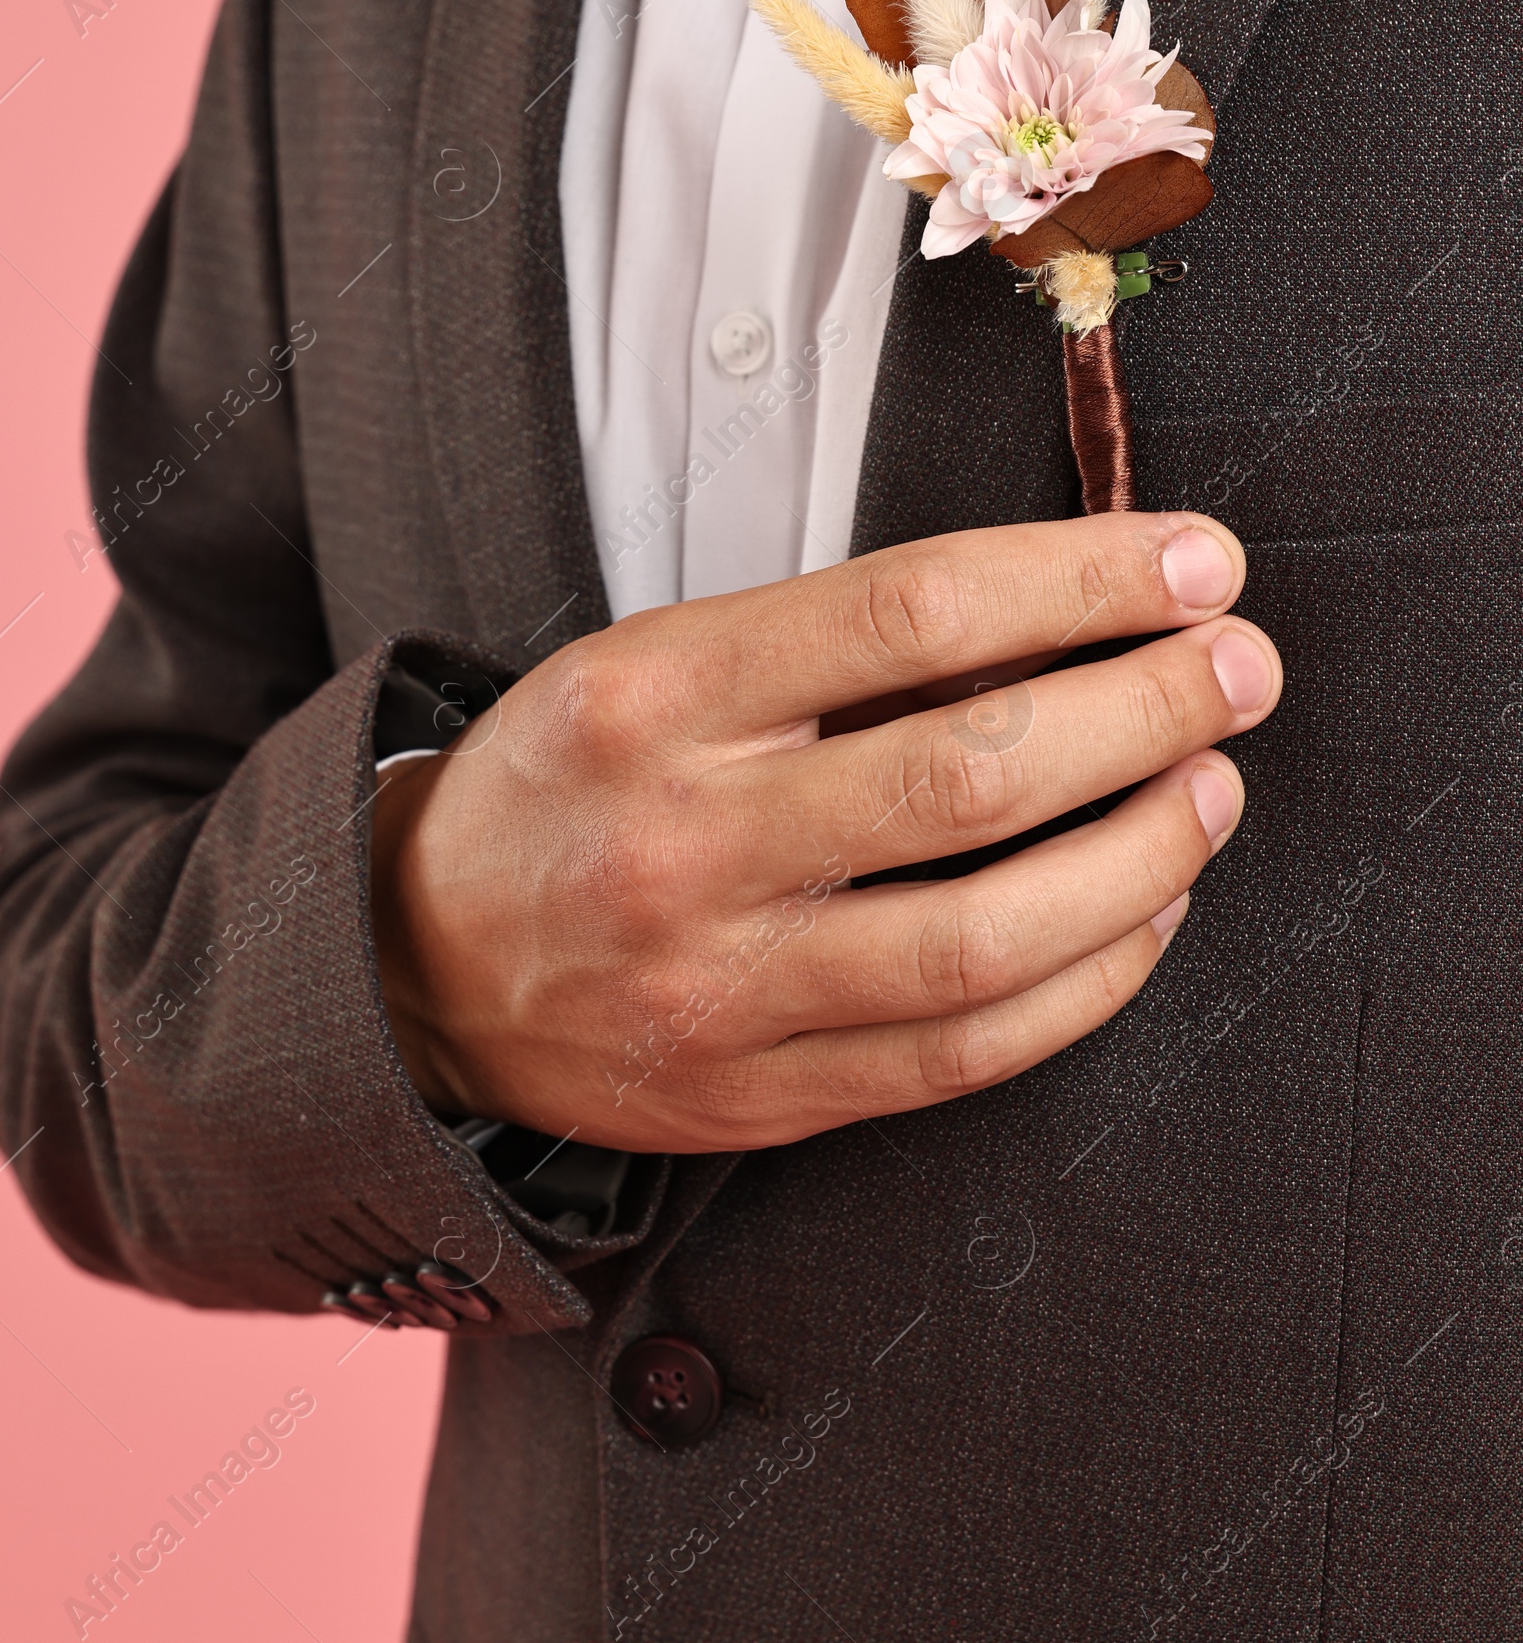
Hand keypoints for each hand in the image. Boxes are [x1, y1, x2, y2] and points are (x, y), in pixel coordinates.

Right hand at [370, 513, 1279, 1150]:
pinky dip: (1087, 980)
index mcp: (655, 696)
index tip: (1186, 556)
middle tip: (1237, 665)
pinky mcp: (759, 1098)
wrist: (416, 967)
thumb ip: (829, 643)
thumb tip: (1056, 610)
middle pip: (971, 769)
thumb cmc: (567, 784)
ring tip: (1212, 788)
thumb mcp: (654, 661)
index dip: (1079, 576)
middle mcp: (687, 841)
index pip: (909, 613)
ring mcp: (721, 987)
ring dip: (1143, 854)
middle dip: (1145, 704)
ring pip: (987, 934)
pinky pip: (964, 1053)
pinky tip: (1144, 914)